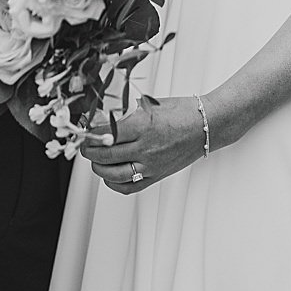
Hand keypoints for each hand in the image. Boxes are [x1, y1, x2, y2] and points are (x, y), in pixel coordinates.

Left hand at [80, 95, 204, 192]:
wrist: (207, 125)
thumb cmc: (183, 111)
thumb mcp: (150, 104)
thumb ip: (128, 112)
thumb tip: (103, 116)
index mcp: (142, 126)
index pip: (105, 134)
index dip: (90, 133)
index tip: (84, 130)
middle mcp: (146, 148)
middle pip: (106, 154)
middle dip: (89, 150)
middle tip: (83, 144)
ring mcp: (152, 165)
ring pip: (114, 174)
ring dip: (98, 167)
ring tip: (94, 159)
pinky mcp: (158, 175)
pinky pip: (131, 186)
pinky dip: (115, 184)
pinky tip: (109, 177)